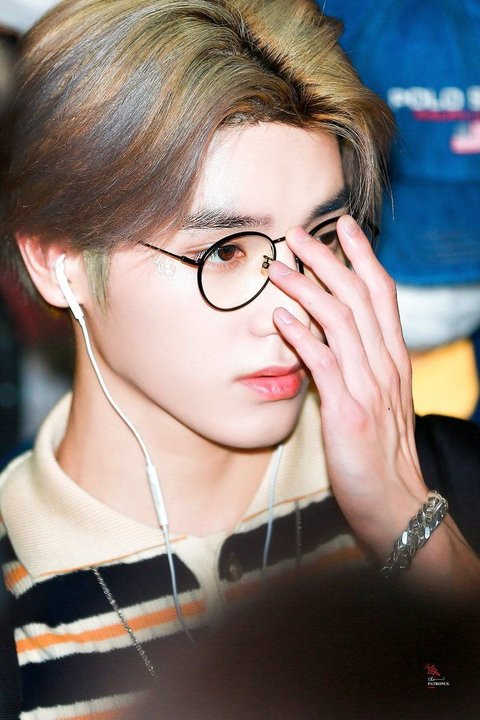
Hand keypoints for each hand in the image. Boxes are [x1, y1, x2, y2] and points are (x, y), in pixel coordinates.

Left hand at [268, 216, 479, 589]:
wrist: (396, 502)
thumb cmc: (382, 451)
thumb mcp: (379, 399)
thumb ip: (360, 363)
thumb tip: (330, 333)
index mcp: (393, 358)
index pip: (382, 294)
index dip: (363, 256)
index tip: (343, 226)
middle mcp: (385, 365)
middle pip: (359, 298)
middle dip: (329, 260)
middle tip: (298, 234)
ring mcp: (368, 387)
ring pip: (340, 324)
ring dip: (308, 291)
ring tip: (279, 268)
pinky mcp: (348, 413)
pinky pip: (324, 366)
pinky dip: (302, 339)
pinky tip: (280, 320)